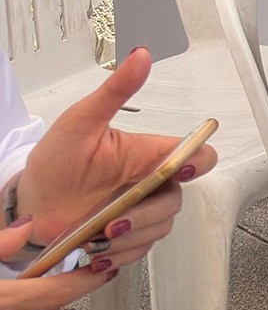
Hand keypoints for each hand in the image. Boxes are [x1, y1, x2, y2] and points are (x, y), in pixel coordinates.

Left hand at [16, 50, 214, 263]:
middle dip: (146, 214)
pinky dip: (121, 254)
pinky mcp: (128, 237)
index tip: (176, 171)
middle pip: (176, 201)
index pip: (198, 156)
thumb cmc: (54, 162)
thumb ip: (115, 91)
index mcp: (148, 155)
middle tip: (113, 220)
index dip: (198, 163)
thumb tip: (140, 56)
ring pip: (160, 228)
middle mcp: (150, 184)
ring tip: (97, 238)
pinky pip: (141, 250)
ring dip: (131, 237)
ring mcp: (140, 212)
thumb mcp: (80, 122)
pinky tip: (97, 251)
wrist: (27, 206)